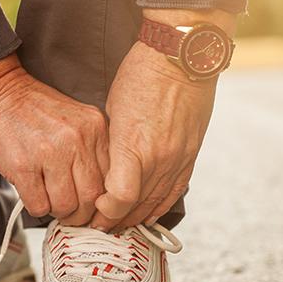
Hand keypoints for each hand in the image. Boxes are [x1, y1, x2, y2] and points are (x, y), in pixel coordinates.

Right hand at [0, 54, 108, 224]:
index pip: (111, 180)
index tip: (91, 207)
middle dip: (80, 214)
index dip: (101, 201)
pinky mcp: (23, 165)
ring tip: (48, 199)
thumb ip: (92, 150)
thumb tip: (100, 195)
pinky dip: (36, 207)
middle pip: (91, 198)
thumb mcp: (76, 121)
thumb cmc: (33, 110)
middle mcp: (77, 140)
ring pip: (65, 206)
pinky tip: (32, 193)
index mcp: (95, 128)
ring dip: (56, 211)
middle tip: (70, 212)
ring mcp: (49, 153)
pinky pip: (39, 206)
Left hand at [89, 9, 234, 230]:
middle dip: (114, 220)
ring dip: (135, 218)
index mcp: (134, 146)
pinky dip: (159, 206)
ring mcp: (178, 158)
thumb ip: (110, 144)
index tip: (91, 210)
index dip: (103, 211)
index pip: (119, 199)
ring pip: (156, 203)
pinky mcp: (191, 154)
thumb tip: (101, 169)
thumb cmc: (139, 76)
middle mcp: (159, 158)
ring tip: (118, 224)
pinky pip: (176, 191)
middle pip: (136, 207)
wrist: (180, 56)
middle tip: (97, 225)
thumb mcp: (111, 110)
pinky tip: (146, 214)